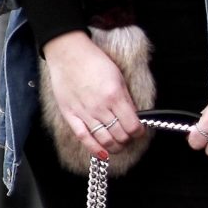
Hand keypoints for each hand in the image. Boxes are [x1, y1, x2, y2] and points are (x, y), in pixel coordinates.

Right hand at [41, 32, 144, 161]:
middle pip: (120, 135)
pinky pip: (84, 138)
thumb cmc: (94, 61)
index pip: (133, 125)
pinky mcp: (70, 115)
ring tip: (118, 144)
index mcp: (115, 96)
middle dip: (128, 139)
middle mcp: (101, 107)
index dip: (139, 132)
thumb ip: (126, 99)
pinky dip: (95, 149)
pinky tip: (103, 154)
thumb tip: (134, 117)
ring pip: (104, 140)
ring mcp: (84, 113)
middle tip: (128, 137)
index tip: (139, 131)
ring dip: (115, 147)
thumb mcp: (118, 76)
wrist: (68, 53)